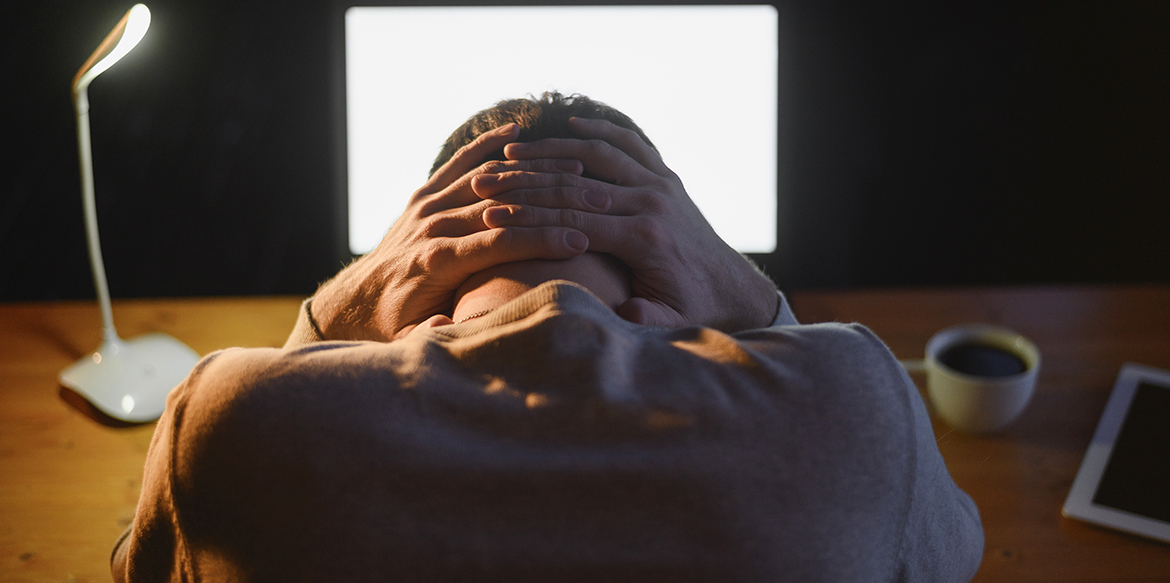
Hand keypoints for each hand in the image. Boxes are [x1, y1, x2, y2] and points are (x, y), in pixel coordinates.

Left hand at [310, 124, 599, 340]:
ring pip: (486, 178)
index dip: (540, 241)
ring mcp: (427, 205)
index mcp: (436, 261)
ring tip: (575, 166)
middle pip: (501, 206)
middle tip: (596, 198)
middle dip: (551, 202)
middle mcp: (432, 226)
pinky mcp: (424, 194)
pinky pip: (459, 163)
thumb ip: (433, 334)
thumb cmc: (397, 324)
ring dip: (531, 170)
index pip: (499, 243)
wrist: (361, 299)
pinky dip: (487, 145)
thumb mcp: (409, 341)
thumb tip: (448, 326)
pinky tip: (516, 133)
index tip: (580, 240)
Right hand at [475, 117, 778, 331]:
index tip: (490, 215)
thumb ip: (648, 318)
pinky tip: (571, 124)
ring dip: (555, 149)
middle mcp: (654, 202)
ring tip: (514, 150)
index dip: (531, 217)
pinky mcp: (667, 177)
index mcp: (646, 238)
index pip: (575, 220)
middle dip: (530, 180)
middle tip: (488, 177)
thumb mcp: (672, 323)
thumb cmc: (693, 309)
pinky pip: (629, 144)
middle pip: (579, 183)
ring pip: (601, 154)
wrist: (731, 289)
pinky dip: (600, 130)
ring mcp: (662, 183)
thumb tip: (628, 310)